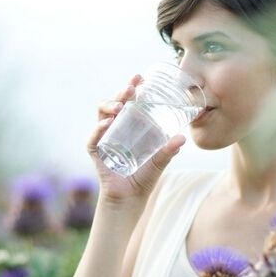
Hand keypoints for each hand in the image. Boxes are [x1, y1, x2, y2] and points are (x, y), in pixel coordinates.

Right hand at [87, 74, 185, 203]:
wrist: (130, 199)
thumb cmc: (144, 177)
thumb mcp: (160, 161)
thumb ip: (169, 151)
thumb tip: (182, 138)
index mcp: (129, 125)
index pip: (128, 101)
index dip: (132, 88)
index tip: (140, 77)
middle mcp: (115, 128)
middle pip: (114, 103)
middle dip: (121, 92)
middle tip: (131, 87)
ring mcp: (103, 138)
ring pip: (101, 115)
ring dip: (109, 106)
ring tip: (121, 105)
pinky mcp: (96, 152)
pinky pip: (93, 139)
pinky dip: (98, 130)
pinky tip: (107, 124)